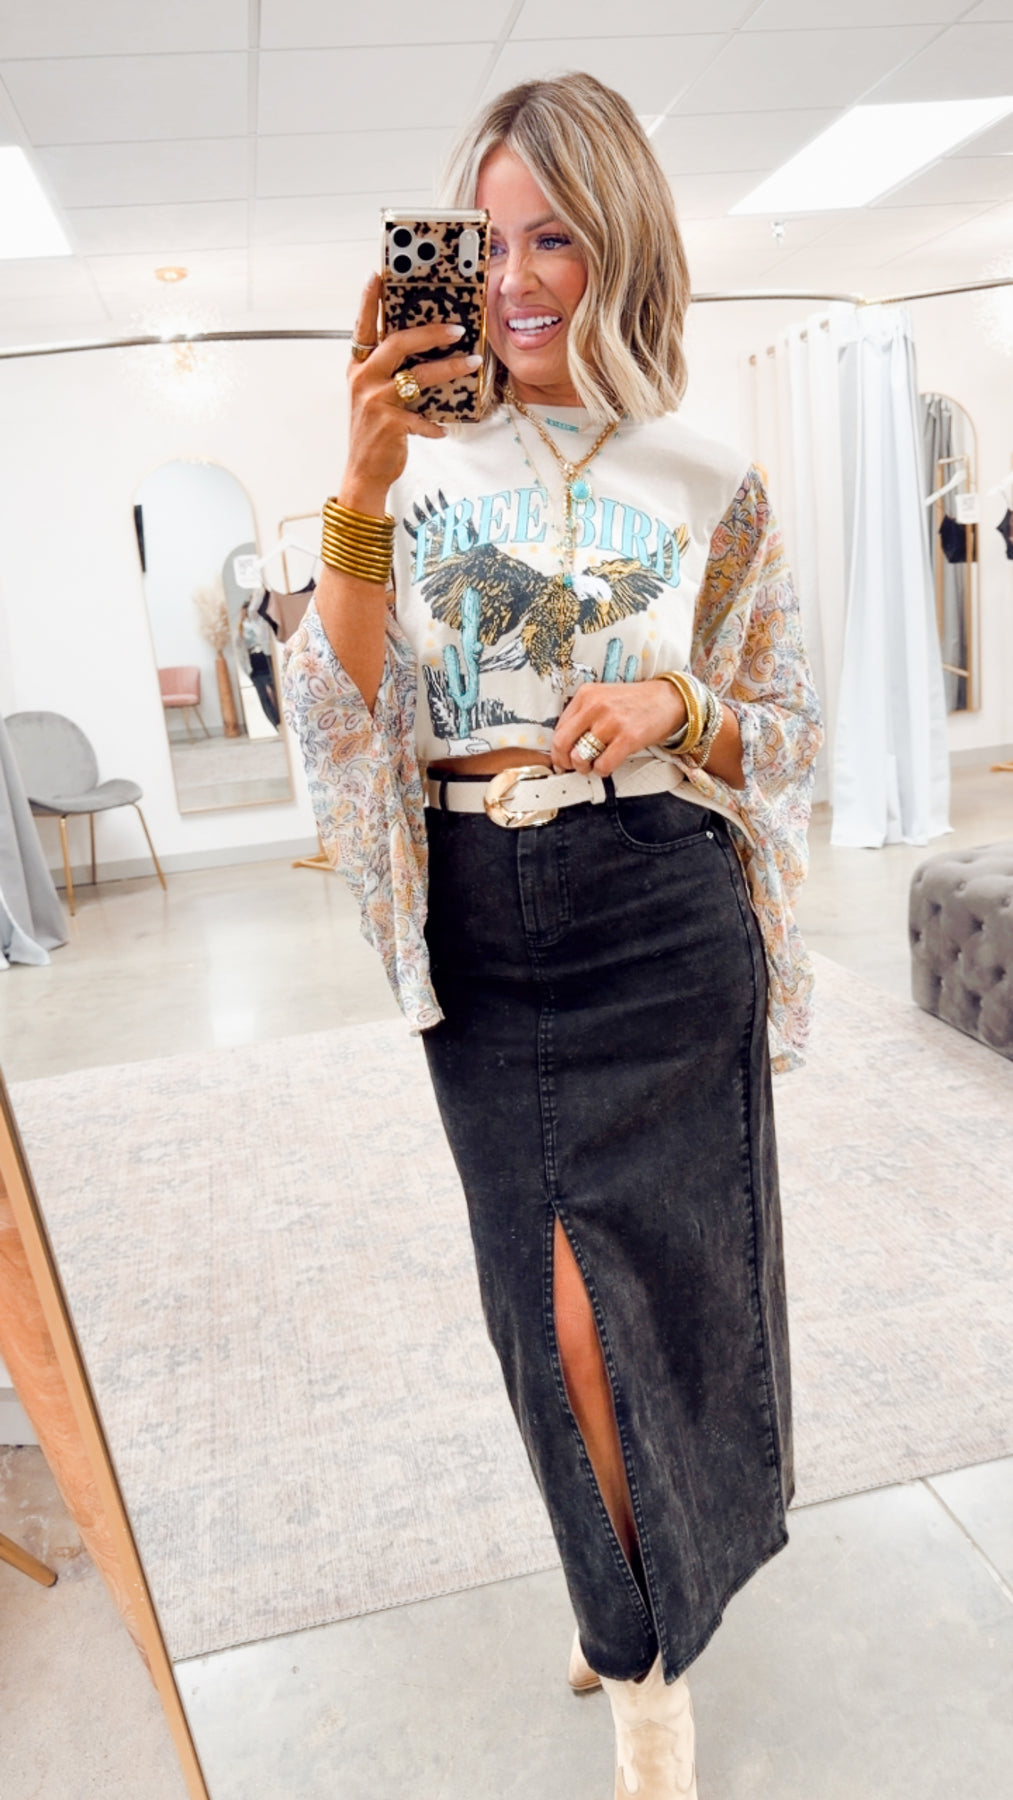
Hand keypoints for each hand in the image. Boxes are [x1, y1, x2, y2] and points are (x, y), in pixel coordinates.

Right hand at [340, 273, 481, 511]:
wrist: (364, 472)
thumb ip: (391, 370)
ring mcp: (374, 401)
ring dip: (449, 369)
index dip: (370, 299)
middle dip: (430, 333)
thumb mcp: (375, 394)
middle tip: (458, 329)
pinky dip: (435, 425)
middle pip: (397, 343)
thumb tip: (425, 347)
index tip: (379, 273)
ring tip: (472, 363)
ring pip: (417, 377)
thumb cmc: (375, 431)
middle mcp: (363, 379)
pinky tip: (443, 430)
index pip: (363, 325)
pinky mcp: (388, 424)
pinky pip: (421, 418)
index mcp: (359, 366)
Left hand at [552, 680, 684, 778]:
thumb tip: (565, 744)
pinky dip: (602, 771)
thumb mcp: (604, 698)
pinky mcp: (628, 738)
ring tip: (594, 764)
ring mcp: (612, 722)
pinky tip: (608, 765)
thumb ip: (583, 716)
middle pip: (562, 743)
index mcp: (586, 695)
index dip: (558, 749)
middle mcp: (596, 706)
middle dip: (564, 760)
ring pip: (580, 757)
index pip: (558, 728)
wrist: (669, 699)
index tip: (562, 757)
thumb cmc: (636, 702)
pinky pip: (603, 765)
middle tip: (572, 766)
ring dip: (585, 767)